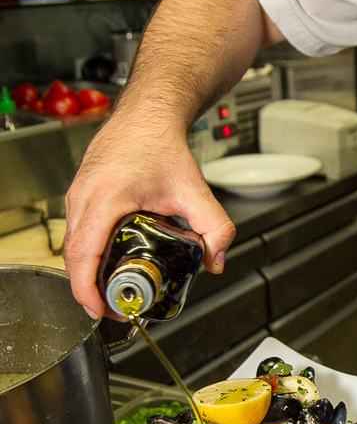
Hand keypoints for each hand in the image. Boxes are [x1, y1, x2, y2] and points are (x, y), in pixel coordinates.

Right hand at [64, 115, 235, 318]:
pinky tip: (108, 262)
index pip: (84, 254)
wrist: (147, 115)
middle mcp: (84, 196)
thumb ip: (215, 227)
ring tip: (114, 290)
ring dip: (87, 271)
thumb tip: (217, 260)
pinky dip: (87, 253)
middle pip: (73, 257)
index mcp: (106, 197)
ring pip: (72, 245)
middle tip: (116, 306)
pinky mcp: (79, 194)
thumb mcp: (194, 190)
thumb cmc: (160, 143)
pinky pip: (75, 232)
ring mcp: (77, 194)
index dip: (87, 289)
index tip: (99, 308)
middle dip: (89, 289)